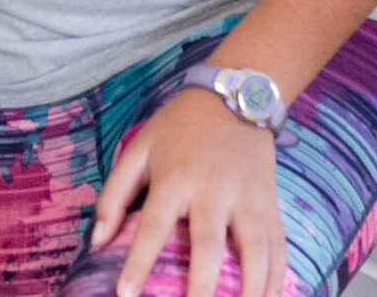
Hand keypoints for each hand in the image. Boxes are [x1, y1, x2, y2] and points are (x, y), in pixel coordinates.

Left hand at [91, 87, 285, 296]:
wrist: (233, 99)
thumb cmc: (178, 129)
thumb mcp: (138, 150)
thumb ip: (114, 194)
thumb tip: (98, 240)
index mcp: (174, 178)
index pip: (154, 227)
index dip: (138, 262)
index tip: (125, 294)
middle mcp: (213, 191)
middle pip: (208, 244)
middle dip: (202, 285)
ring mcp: (247, 199)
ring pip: (253, 250)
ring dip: (252, 287)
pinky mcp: (271, 204)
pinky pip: (278, 246)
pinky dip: (277, 277)